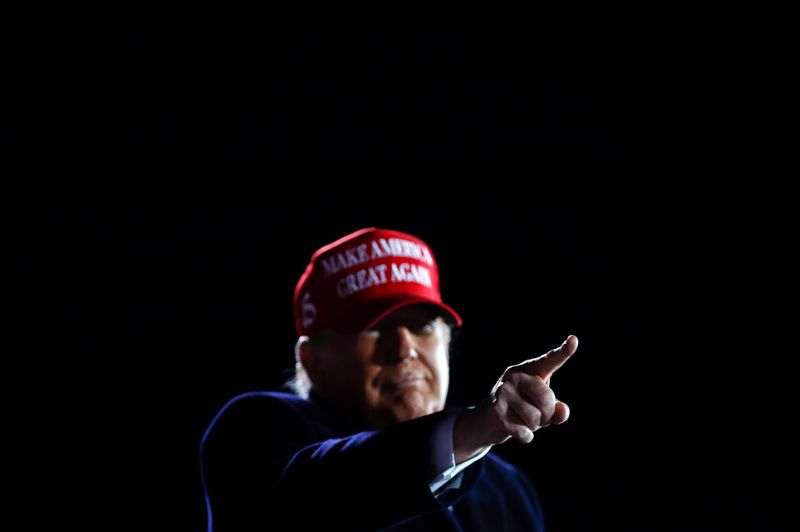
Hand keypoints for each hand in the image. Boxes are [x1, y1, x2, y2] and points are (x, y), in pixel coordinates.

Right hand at [454, 335, 577, 460]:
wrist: (486, 421)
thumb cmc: (521, 409)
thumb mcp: (542, 408)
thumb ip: (557, 409)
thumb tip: (563, 412)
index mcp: (529, 370)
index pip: (548, 361)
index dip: (563, 352)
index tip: (574, 340)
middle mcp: (515, 376)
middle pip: (546, 398)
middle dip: (547, 414)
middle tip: (538, 417)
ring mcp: (503, 391)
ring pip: (535, 417)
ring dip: (534, 426)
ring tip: (523, 420)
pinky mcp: (496, 409)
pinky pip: (524, 431)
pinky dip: (525, 436)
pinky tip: (517, 430)